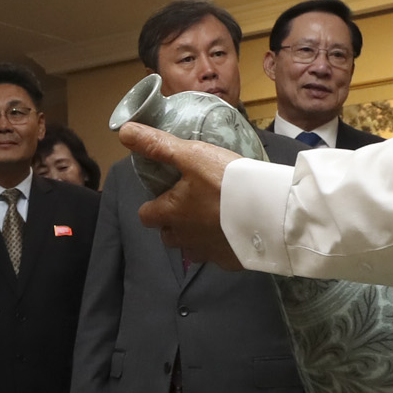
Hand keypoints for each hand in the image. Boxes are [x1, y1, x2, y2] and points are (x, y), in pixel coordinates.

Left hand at [116, 124, 243, 269]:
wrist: (269, 211)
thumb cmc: (226, 181)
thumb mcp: (191, 155)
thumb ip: (158, 145)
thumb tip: (123, 132)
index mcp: (170, 214)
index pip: (145, 215)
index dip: (152, 205)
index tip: (166, 193)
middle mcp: (183, 238)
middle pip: (168, 234)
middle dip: (174, 222)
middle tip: (193, 202)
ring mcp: (207, 253)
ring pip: (192, 247)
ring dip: (196, 235)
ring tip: (214, 216)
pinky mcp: (230, 261)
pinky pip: (218, 254)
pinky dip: (221, 244)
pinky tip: (235, 230)